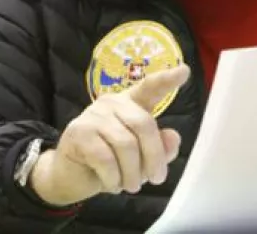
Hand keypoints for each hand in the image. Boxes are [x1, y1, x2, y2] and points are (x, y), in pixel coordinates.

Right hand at [30, 64, 189, 205]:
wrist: (71, 176)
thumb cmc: (110, 163)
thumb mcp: (141, 159)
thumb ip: (160, 149)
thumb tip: (173, 137)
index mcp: (131, 104)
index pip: (150, 87)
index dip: (167, 79)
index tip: (184, 71)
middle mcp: (112, 103)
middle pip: (143, 124)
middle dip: (154, 157)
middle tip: (156, 180)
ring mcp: (93, 115)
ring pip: (125, 145)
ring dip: (132, 173)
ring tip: (130, 185)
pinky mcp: (79, 132)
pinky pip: (106, 159)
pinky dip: (113, 178)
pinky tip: (112, 183)